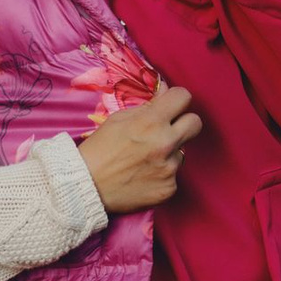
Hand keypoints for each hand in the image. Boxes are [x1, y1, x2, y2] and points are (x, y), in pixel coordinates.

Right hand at [78, 87, 201, 212]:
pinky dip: (162, 175)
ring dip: (169, 153)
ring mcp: (169, 168)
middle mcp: (165, 143)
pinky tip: (144, 177)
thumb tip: (166, 92)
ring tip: (145, 160)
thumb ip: (148, 106)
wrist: (84, 186)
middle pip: (196, 123)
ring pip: (182, 152)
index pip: (183, 97)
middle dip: (184, 122)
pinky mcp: (169, 189)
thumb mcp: (119, 119)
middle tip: (169, 129)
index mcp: (151, 121)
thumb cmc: (99, 149)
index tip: (171, 105)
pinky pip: (174, 176)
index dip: (177, 99)